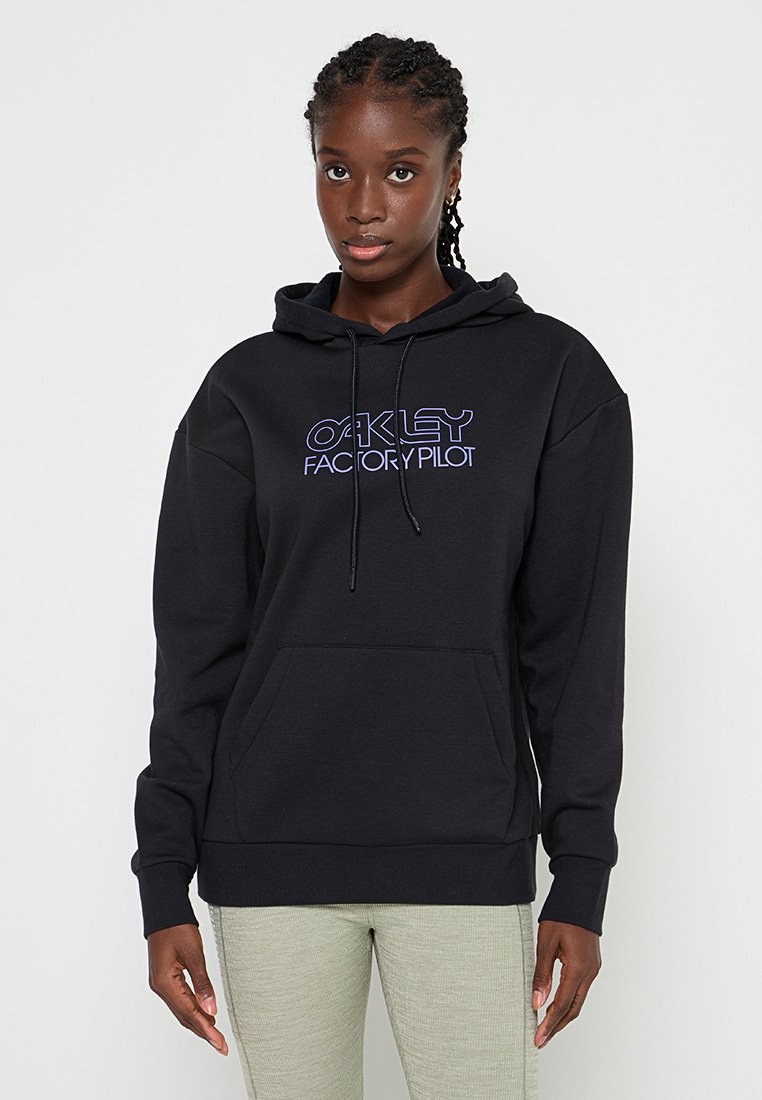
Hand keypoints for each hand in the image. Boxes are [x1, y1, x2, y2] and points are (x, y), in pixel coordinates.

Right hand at [146, 923, 228, 1054]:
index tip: (220, 1042)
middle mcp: (160, 987)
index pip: (189, 1012)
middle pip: (184, 1016)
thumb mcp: (194, 953)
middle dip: (204, 1032)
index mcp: (165, 982)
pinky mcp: (165, 979)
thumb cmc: (178, 927)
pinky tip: (204, 1016)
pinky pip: (180, 1000)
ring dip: (199, 1023)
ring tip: (216, 1036)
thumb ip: (203, 984)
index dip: (206, 1029)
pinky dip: (193, 1010)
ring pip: (182, 1010)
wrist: (164, 911)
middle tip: (222, 1046)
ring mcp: (161, 984)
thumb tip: (211, 1010)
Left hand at [532, 919, 601, 1047]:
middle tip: (541, 1040)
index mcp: (578, 968)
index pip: (562, 1005)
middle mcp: (590, 972)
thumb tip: (537, 1002)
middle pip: (573, 1009)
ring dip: (562, 1016)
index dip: (549, 1024)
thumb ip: (542, 974)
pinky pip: (580, 990)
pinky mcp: (591, 964)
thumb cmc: (561, 915)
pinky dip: (568, 1002)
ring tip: (546, 1028)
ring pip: (578, 1001)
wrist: (580, 895)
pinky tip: (556, 1005)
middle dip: (556, 1027)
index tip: (537, 1038)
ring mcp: (593, 969)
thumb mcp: (546, 943)